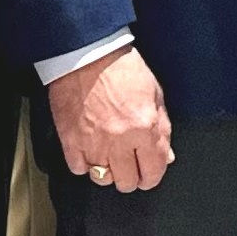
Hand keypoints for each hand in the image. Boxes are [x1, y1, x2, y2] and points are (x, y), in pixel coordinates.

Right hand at [49, 46, 172, 192]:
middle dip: (131, 177)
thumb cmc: (120, 68)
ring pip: (102, 179)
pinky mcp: (71, 140)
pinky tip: (89, 150)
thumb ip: (161, 129)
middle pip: (127, 182)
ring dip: (107, 171)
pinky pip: (79, 168)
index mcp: (145, 127)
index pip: (154, 171)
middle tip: (129, 165)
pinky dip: (84, 163)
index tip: (149, 174)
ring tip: (108, 156)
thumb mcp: (154, 94)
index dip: (152, 176)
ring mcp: (93, 142)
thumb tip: (166, 155)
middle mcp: (120, 140)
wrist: (87, 54)